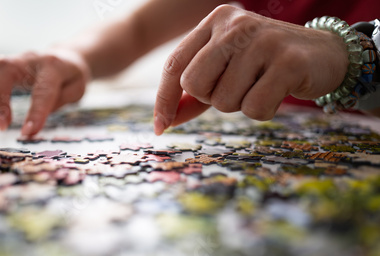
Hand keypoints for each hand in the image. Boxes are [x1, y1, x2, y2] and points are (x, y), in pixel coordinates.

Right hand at [0, 49, 89, 134]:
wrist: (64, 57)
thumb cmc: (69, 78)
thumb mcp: (76, 90)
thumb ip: (57, 103)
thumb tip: (33, 122)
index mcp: (54, 67)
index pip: (44, 90)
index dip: (36, 112)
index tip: (27, 132)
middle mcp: (31, 58)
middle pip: (6, 70)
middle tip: (2, 126)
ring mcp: (15, 57)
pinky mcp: (3, 62)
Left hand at [154, 4, 348, 134]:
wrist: (325, 53)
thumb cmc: (265, 64)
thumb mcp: (226, 68)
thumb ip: (194, 91)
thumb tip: (164, 121)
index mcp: (216, 21)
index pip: (175, 65)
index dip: (164, 99)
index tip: (160, 126)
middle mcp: (236, 24)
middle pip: (195, 85)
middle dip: (211, 99)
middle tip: (237, 88)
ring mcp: (263, 40)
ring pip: (224, 100)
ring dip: (240, 104)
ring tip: (261, 85)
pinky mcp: (288, 62)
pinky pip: (254, 108)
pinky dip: (263, 111)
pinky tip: (278, 92)